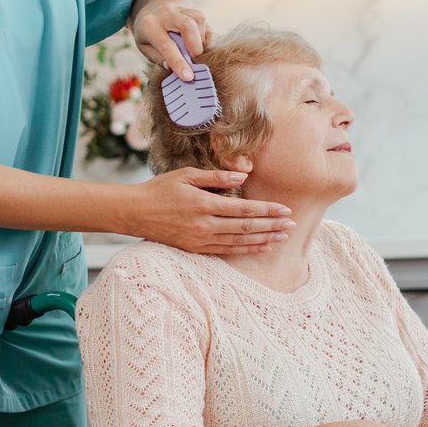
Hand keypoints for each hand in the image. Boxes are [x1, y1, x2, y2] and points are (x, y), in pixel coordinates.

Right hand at [126, 167, 293, 253]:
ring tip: (282, 237)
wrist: (135, 212)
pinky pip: (227, 251)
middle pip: (246, 227)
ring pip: (239, 241)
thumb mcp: (187, 175)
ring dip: (263, 239)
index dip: (267, 210)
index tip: (285, 211)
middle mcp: (205, 225)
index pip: (244, 209)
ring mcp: (200, 239)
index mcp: (204, 204)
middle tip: (292, 225)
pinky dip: (246, 249)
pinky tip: (261, 246)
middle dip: (272, 226)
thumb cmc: (161, 189)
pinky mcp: (196, 249)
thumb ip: (217, 177)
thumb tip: (243, 175)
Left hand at [131, 0, 211, 79]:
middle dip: (196, 46)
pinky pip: (205, 23)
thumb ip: (158, 58)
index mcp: (149, 25)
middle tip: (195, 60)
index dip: (178, 62)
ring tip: (194, 50)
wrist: (153, 9)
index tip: (188, 77)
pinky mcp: (192, 10)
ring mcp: (180, 9)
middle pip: (188, 25)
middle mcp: (165, 13)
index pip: (166, 45)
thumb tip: (172, 69)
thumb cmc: (148, 33)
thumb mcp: (145, 47)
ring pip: (199, 19)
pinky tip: (197, 43)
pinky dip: (205, 37)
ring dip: (201, 39)